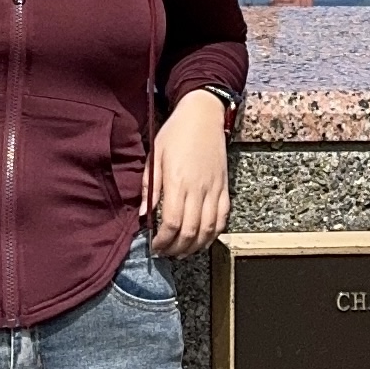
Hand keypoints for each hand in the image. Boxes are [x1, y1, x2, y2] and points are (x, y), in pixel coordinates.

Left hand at [146, 91, 231, 258]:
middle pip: (191, 231)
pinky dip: (213, 233)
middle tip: (166, 253)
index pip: (173, 223)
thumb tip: (144, 214)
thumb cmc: (175, 133)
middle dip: (177, 248)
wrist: (203, 115)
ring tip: (182, 252)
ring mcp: (215, 189)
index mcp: (178, 181)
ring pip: (209, 229)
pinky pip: (223, 217)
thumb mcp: (154, 156)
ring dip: (196, 246)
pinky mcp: (225, 187)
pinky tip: (202, 239)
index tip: (155, 246)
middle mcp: (199, 188)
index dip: (163, 240)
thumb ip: (150, 187)